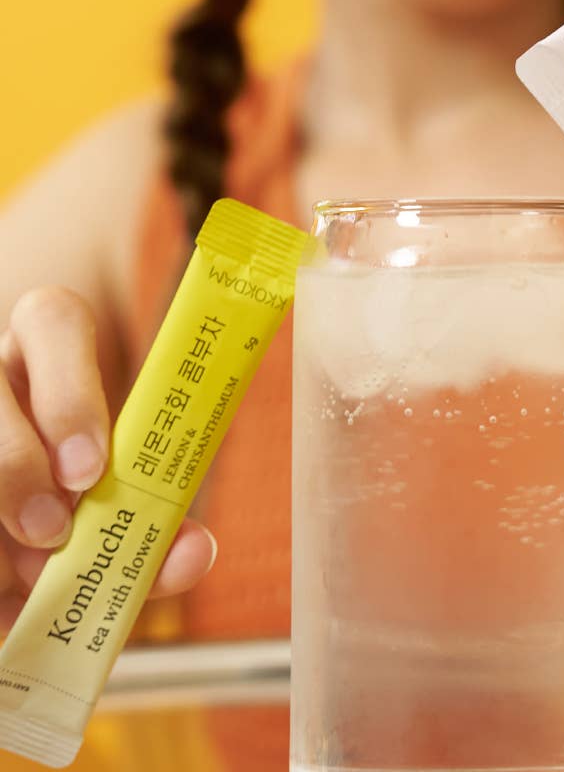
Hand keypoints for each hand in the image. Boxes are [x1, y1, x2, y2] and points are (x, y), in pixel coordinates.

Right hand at [0, 287, 215, 629]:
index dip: (69, 394)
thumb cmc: (90, 485)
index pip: (52, 318)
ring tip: (28, 575)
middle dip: (16, 467)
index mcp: (46, 349)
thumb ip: (157, 512)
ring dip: (0, 513)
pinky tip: (7, 597)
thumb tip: (192, 551)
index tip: (91, 471)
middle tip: (54, 532)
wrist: (29, 502)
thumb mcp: (123, 483)